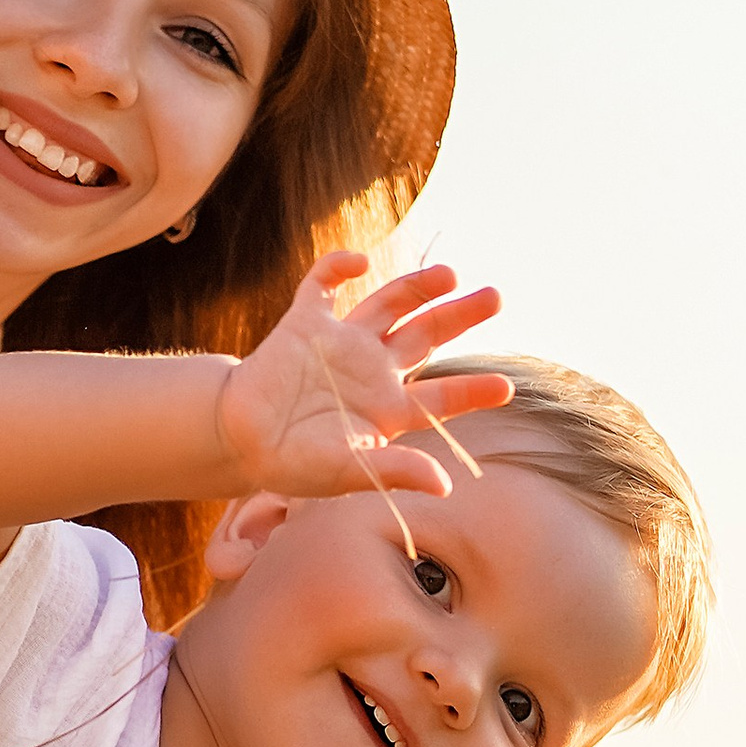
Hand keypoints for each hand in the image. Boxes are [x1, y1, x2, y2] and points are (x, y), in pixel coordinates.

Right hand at [213, 252, 514, 504]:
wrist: (239, 442)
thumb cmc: (295, 464)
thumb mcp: (347, 472)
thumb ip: (393, 471)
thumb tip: (443, 485)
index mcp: (388, 408)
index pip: (441, 395)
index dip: (473, 390)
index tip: (506, 387)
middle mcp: (373, 369)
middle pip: (426, 335)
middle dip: (460, 316)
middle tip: (496, 296)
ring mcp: (341, 343)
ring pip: (388, 304)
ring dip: (418, 287)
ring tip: (449, 274)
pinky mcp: (305, 324)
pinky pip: (324, 285)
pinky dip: (338, 268)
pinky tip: (359, 261)